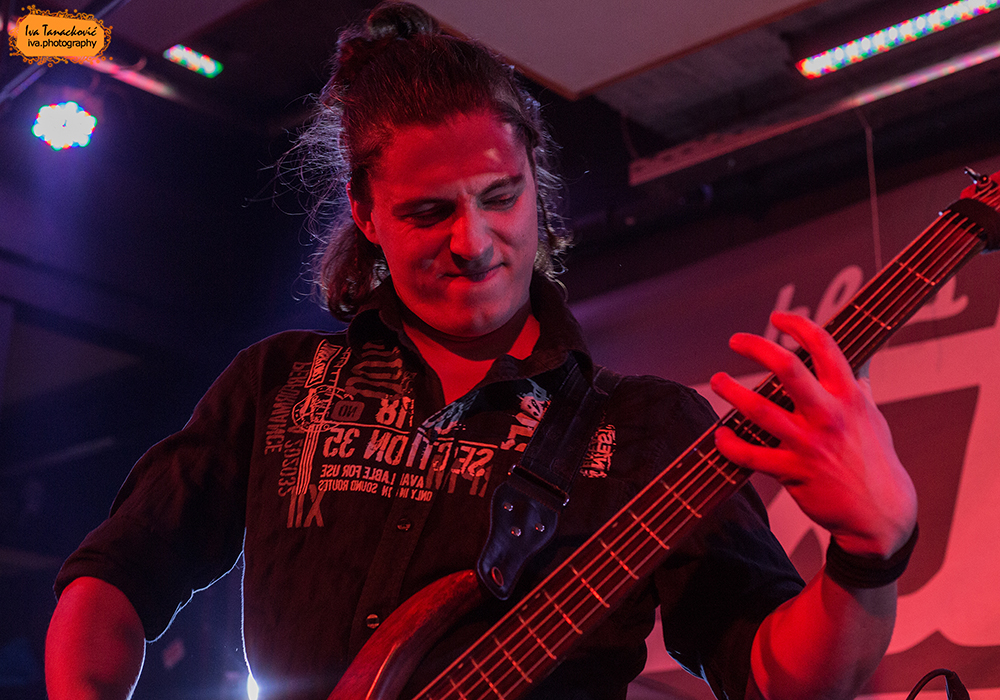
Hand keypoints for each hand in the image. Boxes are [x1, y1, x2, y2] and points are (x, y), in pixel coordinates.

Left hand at [710, 311, 916, 557]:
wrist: (882, 513)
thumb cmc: (875, 458)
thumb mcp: (872, 415)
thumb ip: (859, 384)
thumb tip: (860, 356)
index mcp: (849, 396)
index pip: (825, 346)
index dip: (798, 325)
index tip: (778, 318)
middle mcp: (829, 415)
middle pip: (788, 369)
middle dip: (756, 347)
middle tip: (735, 341)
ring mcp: (810, 443)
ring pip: (760, 410)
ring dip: (731, 392)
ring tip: (717, 381)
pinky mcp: (795, 471)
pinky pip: (752, 455)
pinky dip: (731, 445)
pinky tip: (721, 436)